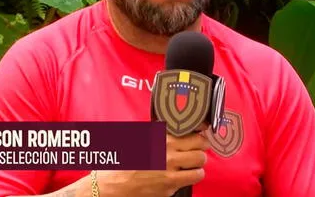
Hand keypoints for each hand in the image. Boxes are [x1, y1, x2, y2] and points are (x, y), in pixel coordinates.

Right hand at [91, 126, 209, 196]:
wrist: (112, 184)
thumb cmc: (123, 160)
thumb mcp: (139, 138)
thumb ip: (157, 133)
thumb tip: (174, 126)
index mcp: (160, 138)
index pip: (192, 131)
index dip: (199, 132)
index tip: (201, 132)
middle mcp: (168, 154)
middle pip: (201, 148)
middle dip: (201, 148)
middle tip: (198, 149)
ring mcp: (170, 173)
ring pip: (200, 167)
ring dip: (198, 165)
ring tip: (192, 164)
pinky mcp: (170, 188)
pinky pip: (190, 181)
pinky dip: (190, 178)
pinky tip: (182, 175)